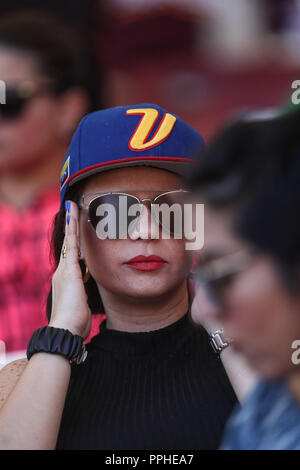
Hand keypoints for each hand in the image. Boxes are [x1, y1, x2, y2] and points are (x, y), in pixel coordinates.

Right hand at [49, 201, 90, 338]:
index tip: (76, 229)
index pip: (72, 255)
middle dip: (71, 226)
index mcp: (67, 280)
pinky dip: (72, 229)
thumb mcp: (81, 306)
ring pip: (70, 240)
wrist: (65, 331)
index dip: (74, 241)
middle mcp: (63, 272)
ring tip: (73, 206)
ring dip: (72, 223)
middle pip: (70, 244)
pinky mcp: (69, 270)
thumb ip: (83, 297)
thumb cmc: (75, 323)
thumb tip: (85, 296)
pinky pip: (71, 244)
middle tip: (73, 207)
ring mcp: (65, 270)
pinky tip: (74, 215)